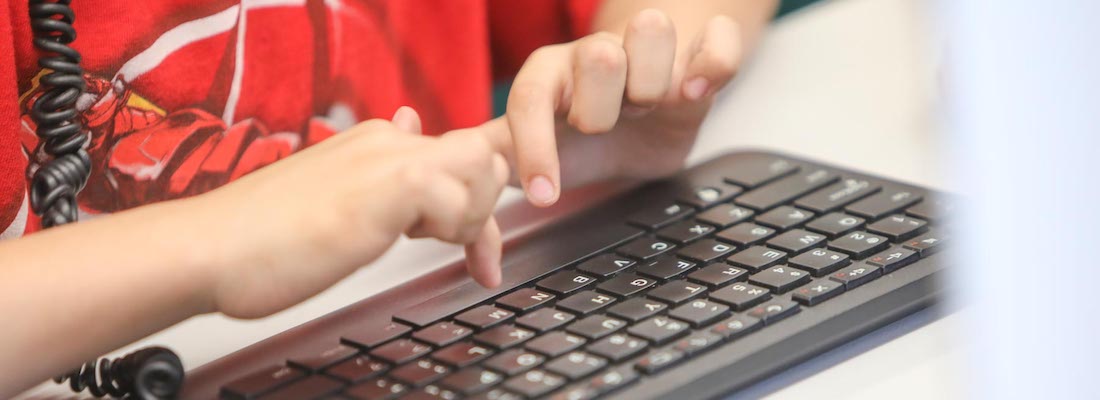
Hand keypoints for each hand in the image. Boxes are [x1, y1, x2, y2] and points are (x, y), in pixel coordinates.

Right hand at [198, 107, 508, 317]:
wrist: (208, 248)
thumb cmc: (260, 237)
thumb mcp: (335, 194)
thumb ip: (380, 168)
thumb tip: (412, 123)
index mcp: (377, 143)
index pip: (458, 152)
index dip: (476, 195)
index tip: (471, 245)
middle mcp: (387, 142)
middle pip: (483, 154)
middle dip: (483, 207)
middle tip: (453, 247)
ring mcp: (388, 160)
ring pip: (482, 167)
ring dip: (471, 217)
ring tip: (426, 244)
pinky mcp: (388, 187)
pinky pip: (458, 198)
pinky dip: (452, 231)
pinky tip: (408, 243)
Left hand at [493, 9, 740, 205]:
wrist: (642, 117)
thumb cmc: (583, 132)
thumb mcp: (539, 146)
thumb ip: (499, 157)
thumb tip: (461, 182)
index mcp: (551, 74)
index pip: (529, 98)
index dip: (535, 147)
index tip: (545, 197)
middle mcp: (598, 55)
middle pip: (599, 55)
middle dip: (600, 107)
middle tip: (603, 130)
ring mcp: (649, 51)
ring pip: (652, 29)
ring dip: (652, 80)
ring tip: (650, 108)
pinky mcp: (699, 53)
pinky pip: (717, 38)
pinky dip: (712, 64)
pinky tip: (695, 93)